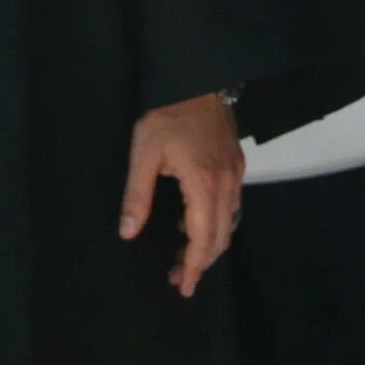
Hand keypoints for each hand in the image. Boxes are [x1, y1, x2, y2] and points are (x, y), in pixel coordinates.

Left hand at [120, 92, 244, 296]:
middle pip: (220, 236)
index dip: (193, 265)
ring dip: (209, 245)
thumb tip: (128, 232)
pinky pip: (231, 206)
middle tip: (178, 279)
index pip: (202, 237)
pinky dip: (215, 224)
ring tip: (184, 258)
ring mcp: (235, 175)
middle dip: (200, 262)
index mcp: (203, 183)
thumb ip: (137, 194)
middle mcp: (226, 183)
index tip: (183, 285)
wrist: (196, 78)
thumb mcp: (143, 152)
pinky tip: (192, 224)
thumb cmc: (167, 114)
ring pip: (229, 223)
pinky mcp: (236, 165)